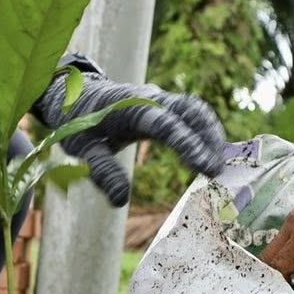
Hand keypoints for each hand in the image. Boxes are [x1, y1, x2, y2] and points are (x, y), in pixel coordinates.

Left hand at [32, 55, 226, 206]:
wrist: (74, 93)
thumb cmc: (75, 122)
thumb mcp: (80, 148)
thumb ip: (101, 171)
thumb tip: (121, 200)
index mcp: (130, 107)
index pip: (166, 124)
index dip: (188, 145)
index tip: (207, 168)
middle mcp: (150, 97)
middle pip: (189, 112)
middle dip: (208, 140)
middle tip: (218, 172)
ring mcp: (159, 98)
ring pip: (194, 109)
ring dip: (210, 134)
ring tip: (219, 165)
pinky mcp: (163, 104)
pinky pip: (191, 112)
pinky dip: (205, 129)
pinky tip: (212, 152)